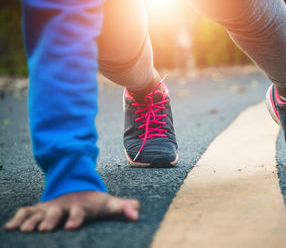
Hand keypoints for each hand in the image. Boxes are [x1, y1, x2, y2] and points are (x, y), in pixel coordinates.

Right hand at [4, 191, 139, 231]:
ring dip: (31, 221)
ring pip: (38, 213)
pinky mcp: (38, 210)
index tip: (72, 227)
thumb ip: (125, 208)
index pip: (79, 213)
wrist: (79, 191)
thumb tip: (137, 215)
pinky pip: (26, 212)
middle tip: (45, 229)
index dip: (76, 219)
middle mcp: (64, 206)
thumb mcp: (110, 205)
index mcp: (82, 207)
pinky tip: (10, 228)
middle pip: (55, 213)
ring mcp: (49, 207)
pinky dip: (17, 218)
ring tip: (24, 230)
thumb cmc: (96, 204)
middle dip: (50, 220)